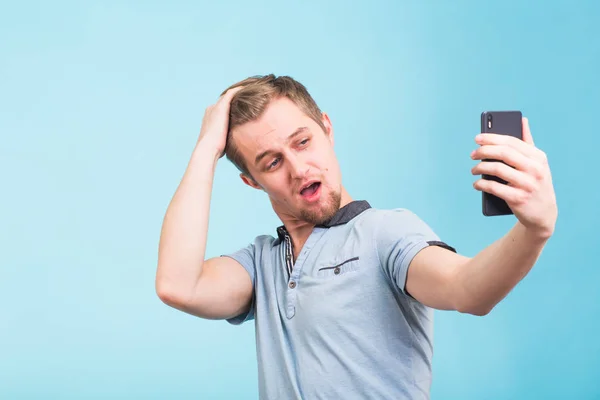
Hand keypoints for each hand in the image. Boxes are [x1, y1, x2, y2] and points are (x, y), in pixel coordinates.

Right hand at [197, 86, 243, 157]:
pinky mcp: (221, 106)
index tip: (243, 108)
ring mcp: (215, 107)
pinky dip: (239, 90)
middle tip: (249, 97)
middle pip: (224, 101)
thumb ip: (228, 139)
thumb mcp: (222, 142)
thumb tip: (236, 145)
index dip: (232, 108)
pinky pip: (231, 93)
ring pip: (228, 95)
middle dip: (235, 99)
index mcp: (210, 117)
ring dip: (238, 92)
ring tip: (250, 90)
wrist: (208, 148)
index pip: (222, 109)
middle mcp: (211, 110)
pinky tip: (248, 88)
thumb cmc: (215, 150)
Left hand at [471, 118, 557, 238]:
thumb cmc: (536, 183)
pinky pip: (494, 188)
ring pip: (497, 169)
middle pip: (504, 153)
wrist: (544, 214)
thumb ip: (528, 142)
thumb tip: (522, 120)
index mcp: (538, 157)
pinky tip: (477, 183)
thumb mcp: (537, 163)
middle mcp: (535, 169)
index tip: (477, 138)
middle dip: (484, 151)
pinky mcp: (518, 199)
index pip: (512, 142)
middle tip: (472, 154)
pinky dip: (482, 184)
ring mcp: (527, 184)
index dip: (492, 138)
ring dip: (480, 168)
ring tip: (473, 169)